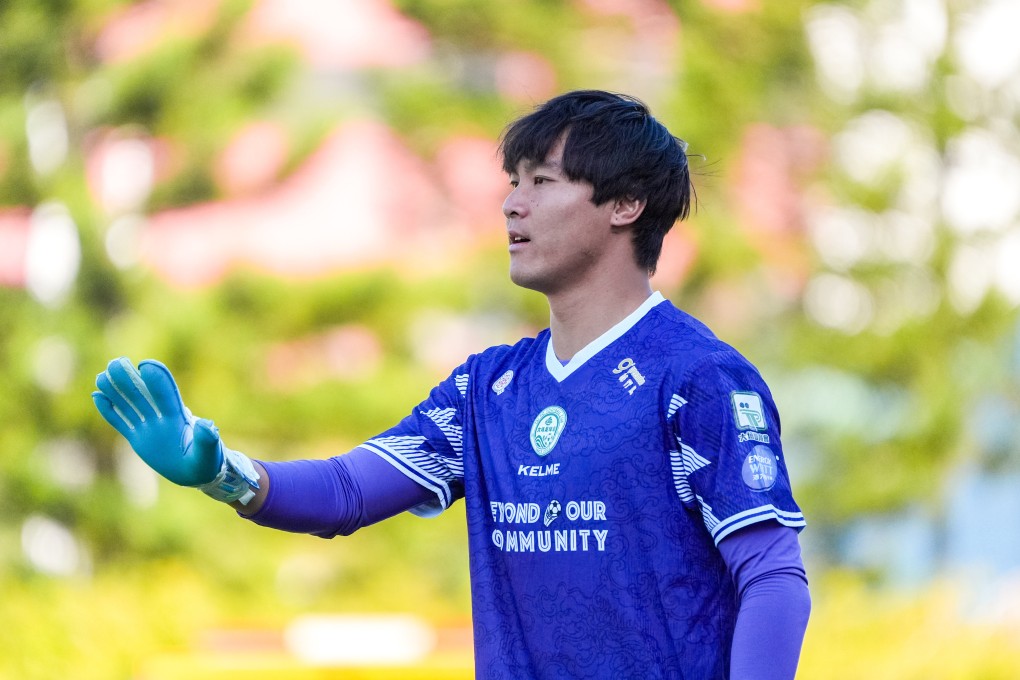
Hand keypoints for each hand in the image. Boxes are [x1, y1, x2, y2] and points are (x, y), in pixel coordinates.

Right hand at [92, 357, 222, 486]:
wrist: (196, 472)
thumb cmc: (206, 461)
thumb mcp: (208, 451)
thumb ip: (206, 439)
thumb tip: (206, 424)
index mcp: (177, 418)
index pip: (166, 395)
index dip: (158, 380)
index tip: (146, 365)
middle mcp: (161, 419)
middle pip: (143, 395)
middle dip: (130, 379)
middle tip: (117, 362)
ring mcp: (148, 428)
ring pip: (129, 405)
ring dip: (116, 390)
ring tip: (103, 374)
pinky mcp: (138, 438)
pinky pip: (120, 422)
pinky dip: (109, 410)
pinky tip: (97, 395)